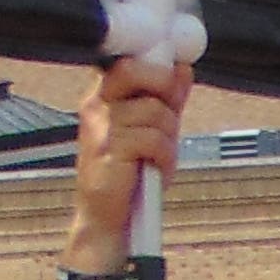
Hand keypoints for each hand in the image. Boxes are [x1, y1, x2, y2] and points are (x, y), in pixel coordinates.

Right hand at [66, 54, 187, 255]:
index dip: (158, 71)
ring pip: (155, 111)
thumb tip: (182, 68)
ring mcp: (100, 126)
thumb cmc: (130, 172)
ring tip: (157, 158)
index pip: (130, 63)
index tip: (171, 90)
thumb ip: (167, 99)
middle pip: (138, 73)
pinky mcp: (109, 150)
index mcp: (103, 96)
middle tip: (165, 126)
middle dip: (165, 97)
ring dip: (168, 139)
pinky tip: (155, 170)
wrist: (108, 216)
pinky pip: (155, 140)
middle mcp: (97, 105)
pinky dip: (165, 159)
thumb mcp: (152, 129)